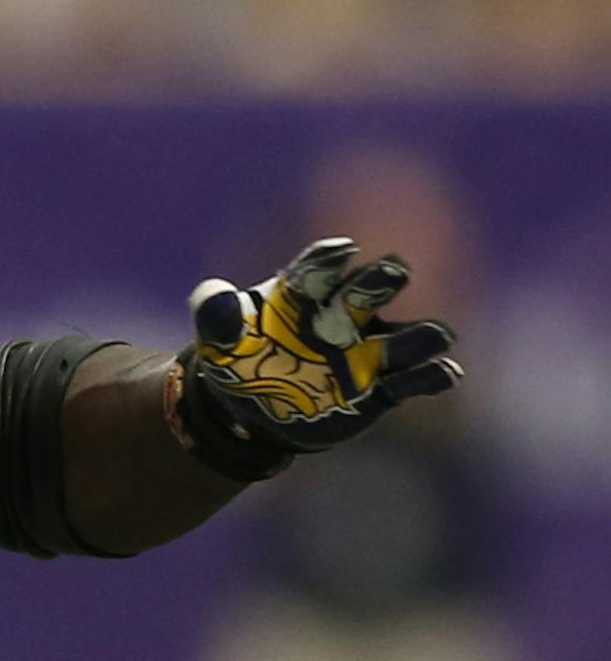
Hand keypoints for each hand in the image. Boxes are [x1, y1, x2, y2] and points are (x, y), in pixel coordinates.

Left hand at [171, 238, 460, 479]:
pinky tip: (449, 373)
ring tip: (440, 335)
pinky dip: (430, 377)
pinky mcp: (378, 390)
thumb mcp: (218, 341)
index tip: (341, 250)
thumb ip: (216, 315)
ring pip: (402, 339)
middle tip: (395, 272)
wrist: (251, 410)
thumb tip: (212, 299)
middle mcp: (343, 316)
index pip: (318, 269)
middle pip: (368, 292)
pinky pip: (410, 381)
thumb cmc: (239, 360)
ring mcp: (364, 353)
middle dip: (380, 281)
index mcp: (305, 294)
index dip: (328, 259)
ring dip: (423, 335)